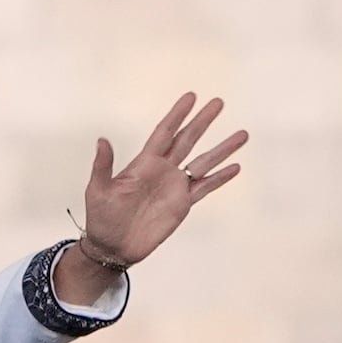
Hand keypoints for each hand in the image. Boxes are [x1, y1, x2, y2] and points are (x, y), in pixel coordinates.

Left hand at [72, 92, 246, 268]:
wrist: (114, 246)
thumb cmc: (101, 217)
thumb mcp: (98, 190)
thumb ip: (103, 165)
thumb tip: (102, 140)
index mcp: (144, 162)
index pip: (165, 132)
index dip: (178, 114)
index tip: (191, 96)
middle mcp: (163, 169)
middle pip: (188, 139)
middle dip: (203, 121)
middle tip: (219, 102)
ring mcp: (175, 186)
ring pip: (204, 162)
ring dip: (223, 148)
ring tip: (242, 134)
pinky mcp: (183, 204)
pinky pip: (205, 187)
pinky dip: (220, 177)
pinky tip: (236, 167)